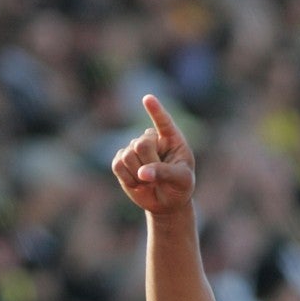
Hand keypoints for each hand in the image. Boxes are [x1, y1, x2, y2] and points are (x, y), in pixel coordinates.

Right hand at [112, 94, 195, 215]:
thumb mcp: (182, 180)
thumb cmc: (180, 186)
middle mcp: (152, 139)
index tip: (147, 99)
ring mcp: (135, 148)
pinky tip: (138, 183)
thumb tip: (142, 173)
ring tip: (149, 181)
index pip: (163, 122)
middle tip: (158, 177)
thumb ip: (165, 173)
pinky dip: (128, 179)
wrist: (166, 201)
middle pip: (141, 144)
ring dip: (138, 174)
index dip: (155, 111)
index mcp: (171, 138)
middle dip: (149, 164)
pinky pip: (118, 165)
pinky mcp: (121, 160)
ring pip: (128, 155)